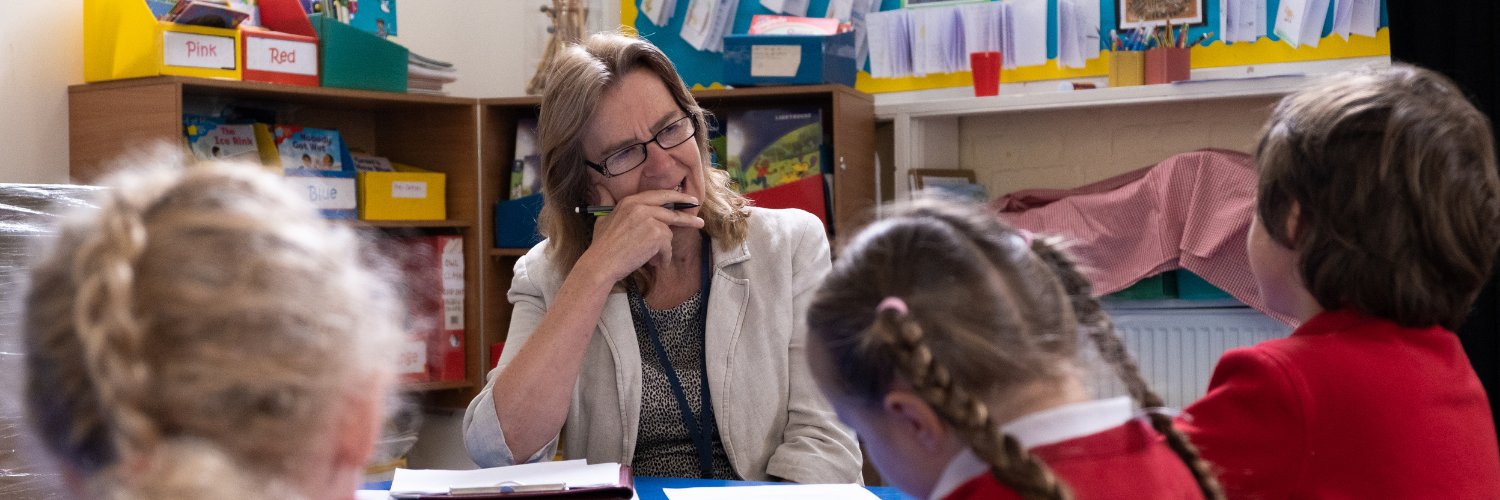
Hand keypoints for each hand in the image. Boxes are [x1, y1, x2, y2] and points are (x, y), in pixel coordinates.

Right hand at [582, 184, 703, 281]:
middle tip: (700, 222)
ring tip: (652, 258)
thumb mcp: (603, 218)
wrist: (601, 263)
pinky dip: (663, 258)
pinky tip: (654, 263)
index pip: (660, 195)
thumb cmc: (601, 245)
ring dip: (663, 249)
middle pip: (672, 211)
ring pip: (668, 233)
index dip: (677, 197)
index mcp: (630, 201)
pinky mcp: (656, 234)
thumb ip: (606, 201)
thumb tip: (600, 187)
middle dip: (688, 217)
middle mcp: (641, 206)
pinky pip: (667, 247)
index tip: (689, 200)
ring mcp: (650, 219)